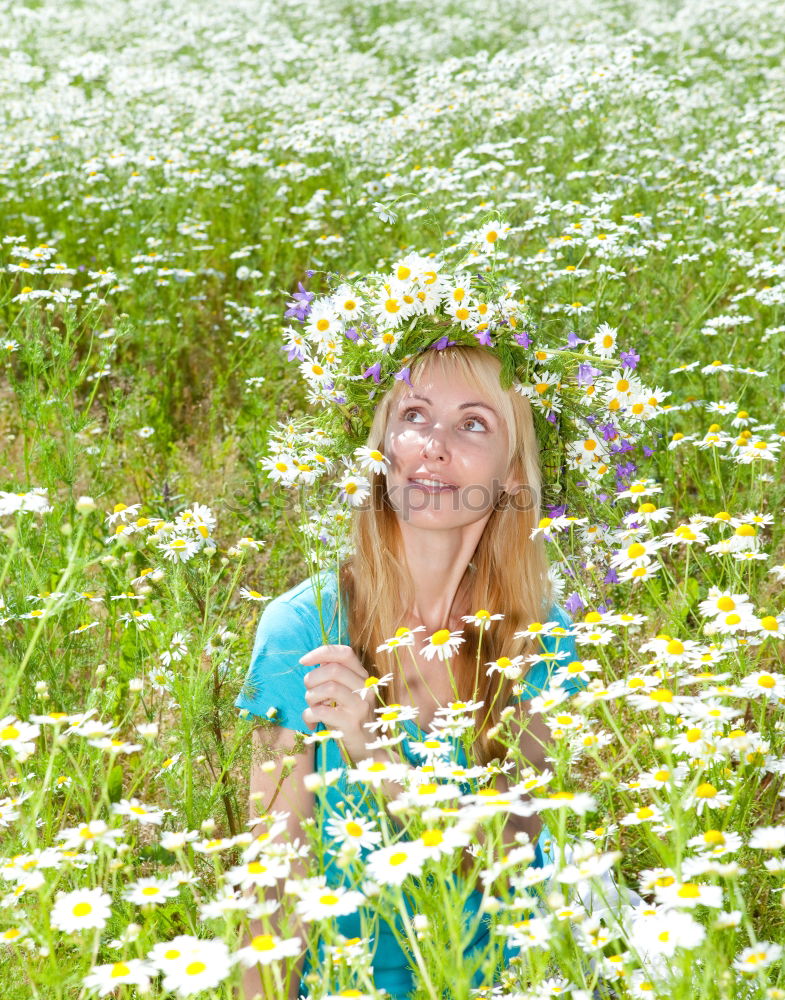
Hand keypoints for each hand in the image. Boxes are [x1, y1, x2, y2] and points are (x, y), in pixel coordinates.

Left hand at [299, 644, 376, 763]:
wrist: (368, 750)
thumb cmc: (351, 719)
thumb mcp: (347, 694)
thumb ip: (335, 677)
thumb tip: (317, 661)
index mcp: (363, 677)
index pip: (344, 653)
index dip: (322, 652)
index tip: (304, 661)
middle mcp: (365, 688)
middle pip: (333, 669)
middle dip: (312, 678)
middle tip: (309, 691)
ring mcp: (360, 706)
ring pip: (328, 688)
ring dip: (311, 697)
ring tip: (312, 706)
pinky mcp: (351, 724)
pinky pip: (321, 712)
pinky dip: (309, 715)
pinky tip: (312, 722)